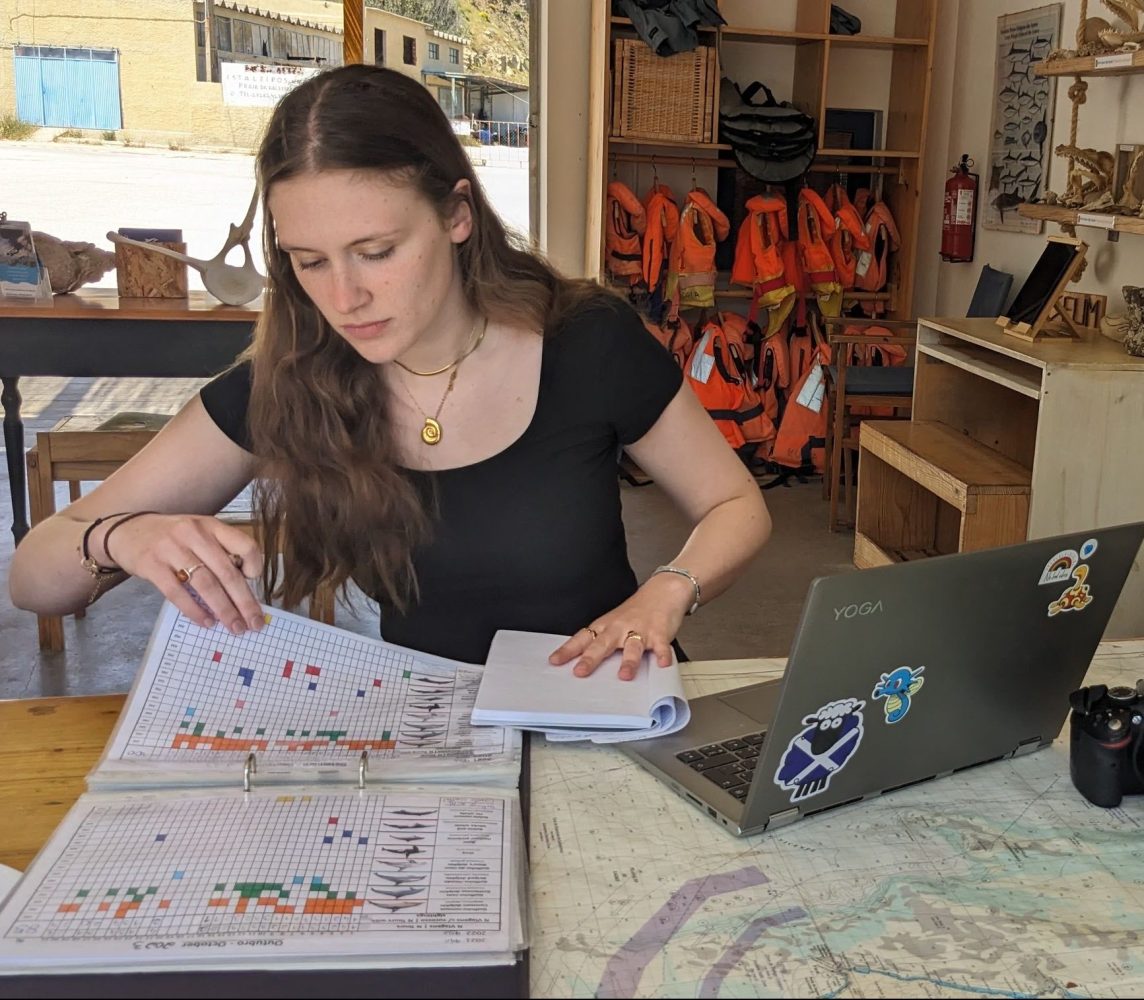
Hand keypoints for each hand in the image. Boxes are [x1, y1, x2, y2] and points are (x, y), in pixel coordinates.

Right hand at [96, 512, 264, 634]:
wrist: (125, 531)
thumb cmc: (171, 536)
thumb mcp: (198, 533)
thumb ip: (218, 552)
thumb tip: (242, 588)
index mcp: (211, 526)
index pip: (243, 544)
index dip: (254, 565)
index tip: (254, 581)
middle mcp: (194, 534)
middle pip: (227, 572)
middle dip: (244, 601)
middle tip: (255, 623)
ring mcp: (171, 549)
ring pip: (206, 584)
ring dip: (224, 609)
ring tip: (234, 626)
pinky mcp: (151, 565)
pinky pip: (177, 592)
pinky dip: (194, 610)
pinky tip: (206, 622)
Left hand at [547, 574, 691, 679]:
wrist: (662, 591)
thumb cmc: (636, 610)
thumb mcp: (613, 622)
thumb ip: (600, 641)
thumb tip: (582, 660)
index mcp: (606, 626)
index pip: (583, 638)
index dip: (568, 650)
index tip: (555, 661)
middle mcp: (620, 628)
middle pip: (602, 644)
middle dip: (590, 658)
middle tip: (580, 671)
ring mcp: (640, 630)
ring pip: (632, 647)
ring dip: (628, 661)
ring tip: (624, 675)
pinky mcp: (659, 633)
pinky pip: (661, 645)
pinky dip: (663, 654)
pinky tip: (662, 663)